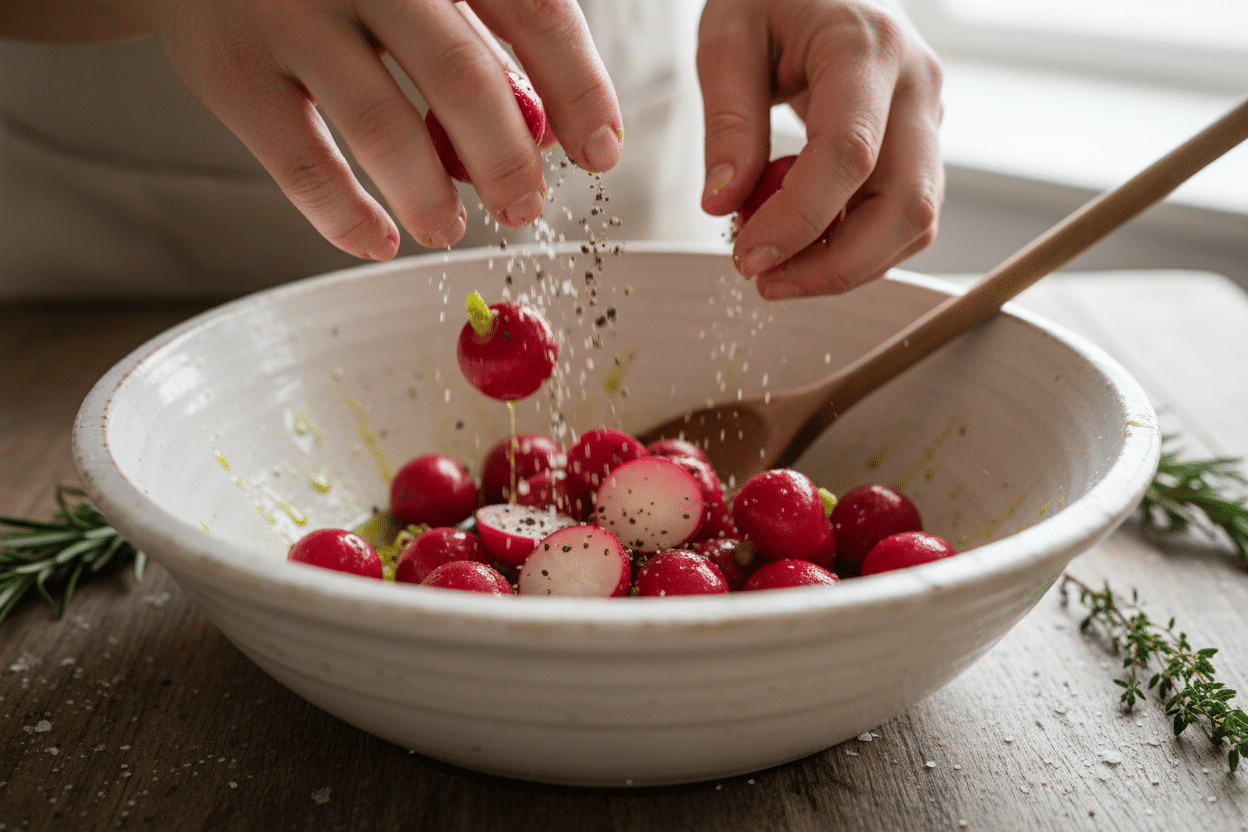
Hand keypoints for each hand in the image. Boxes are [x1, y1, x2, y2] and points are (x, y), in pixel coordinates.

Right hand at [118, 0, 622, 258]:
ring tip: (448, 229)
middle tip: (523, 208)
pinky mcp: (228, 70)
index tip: (602, 154)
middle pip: (463, 78)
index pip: (533, 11)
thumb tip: (547, 131)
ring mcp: (288, 14)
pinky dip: (347, 218)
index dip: (578, 91)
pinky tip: (378, 241)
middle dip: (508, 162)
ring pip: (384, 130)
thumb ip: (476, 33)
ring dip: (431, 199)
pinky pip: (302, 166)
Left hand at [697, 0, 942, 298]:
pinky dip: (852, 247)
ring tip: (776, 270)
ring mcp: (927, 119)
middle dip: (836, 264)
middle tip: (765, 282)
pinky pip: (899, 217)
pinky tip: (800, 246)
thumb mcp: (728, 37)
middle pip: (906, 204)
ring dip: (846, 265)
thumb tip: (722, 206)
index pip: (850, 152)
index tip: (747, 257)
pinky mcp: (919, 146)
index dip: (799, 219)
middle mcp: (915, 86)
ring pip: (914, 222)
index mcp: (866, 48)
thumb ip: (728, 120)